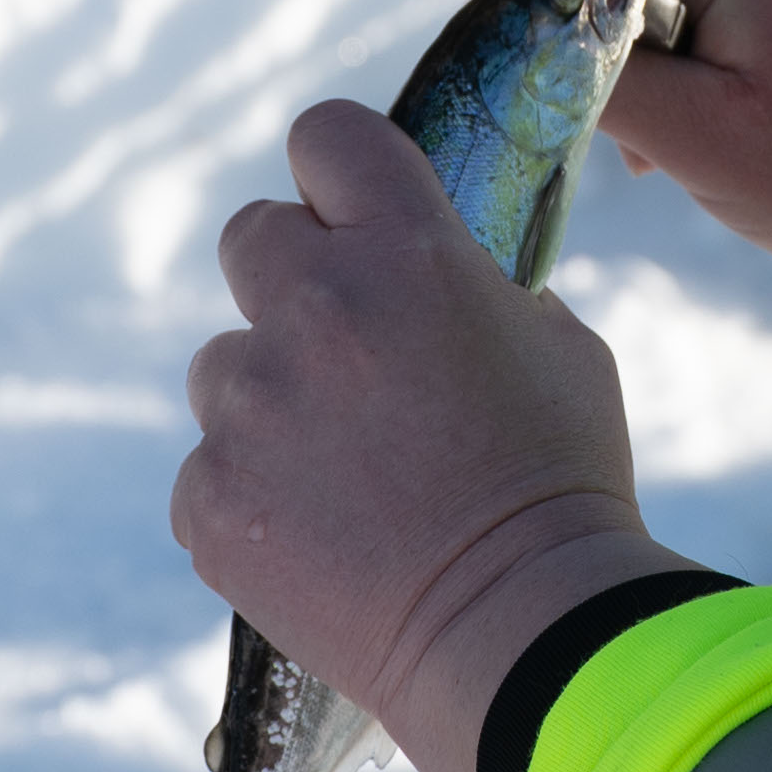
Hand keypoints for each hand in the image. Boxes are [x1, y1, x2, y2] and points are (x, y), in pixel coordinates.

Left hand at [174, 100, 698, 771]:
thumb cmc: (561, 489)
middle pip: (250, 238)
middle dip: (292, 282)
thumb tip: (436, 276)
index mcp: (406, 253)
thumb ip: (477, 288)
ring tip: (345, 474)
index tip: (347, 209)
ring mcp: (249, 410)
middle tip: (346, 355)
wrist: (520, 635)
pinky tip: (321, 536)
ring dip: (270, 401)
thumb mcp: (559, 348)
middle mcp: (312, 311)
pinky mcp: (210, 500)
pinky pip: (210, 471)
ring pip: (223, 368)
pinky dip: (252, 497)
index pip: (326, 136)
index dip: (337, 172)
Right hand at [588, 0, 771, 333]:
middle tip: (649, 135)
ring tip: (701, 129)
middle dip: (619, 36)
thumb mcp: (701, 145)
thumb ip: (603, 78)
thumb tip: (535, 41)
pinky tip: (738, 101)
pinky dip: (715, 30)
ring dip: (666, 38)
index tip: (592, 113)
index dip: (569, 34)